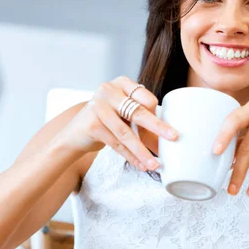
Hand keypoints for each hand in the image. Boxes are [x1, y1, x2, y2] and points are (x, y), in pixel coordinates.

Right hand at [58, 76, 177, 170]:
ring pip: (126, 133)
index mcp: (120, 83)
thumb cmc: (105, 121)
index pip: (145, 97)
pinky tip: (140, 165)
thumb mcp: (123, 113)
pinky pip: (116, 144)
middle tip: (173, 137)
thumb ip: (141, 118)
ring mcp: (97, 106)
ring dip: (142, 151)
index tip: (168, 130)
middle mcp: (108, 90)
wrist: (75, 134)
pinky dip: (130, 156)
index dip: (157, 114)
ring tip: (154, 164)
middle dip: (157, 127)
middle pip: (137, 112)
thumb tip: (168, 138)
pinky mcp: (91, 124)